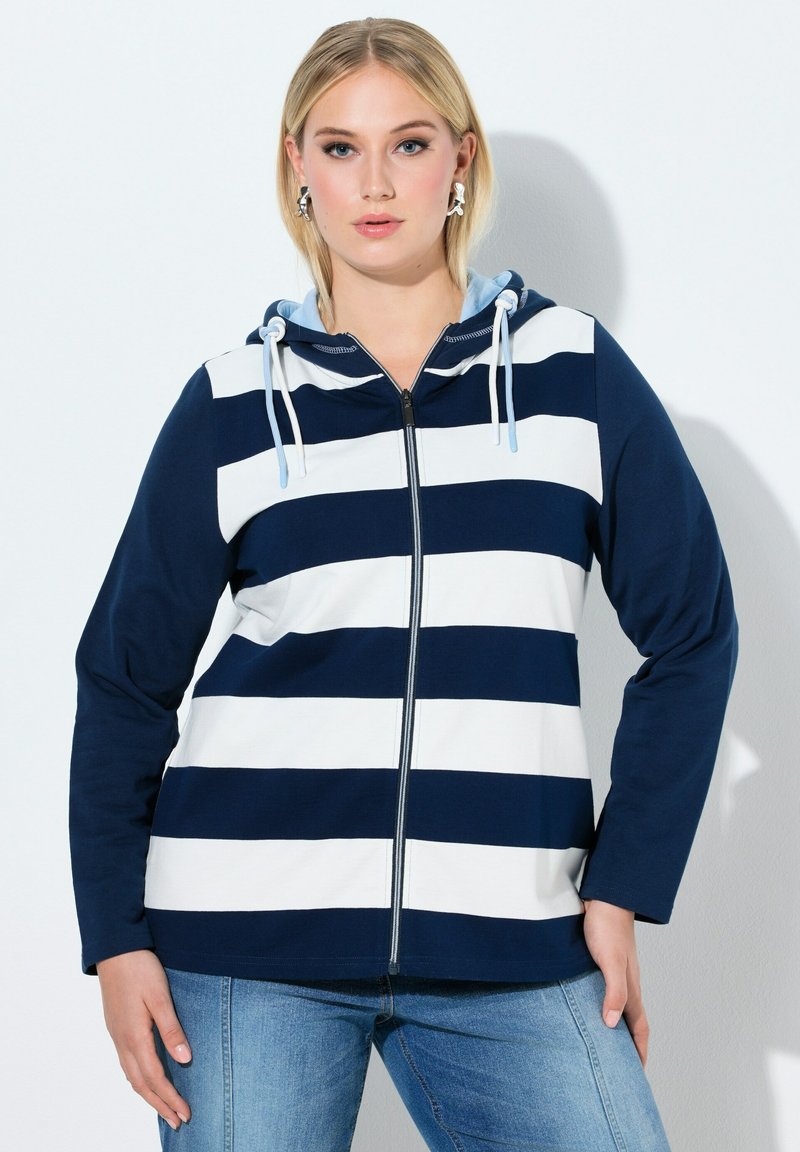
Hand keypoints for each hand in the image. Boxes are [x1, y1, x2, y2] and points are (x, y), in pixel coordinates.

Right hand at [96, 949, 191, 1130]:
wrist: (115, 949)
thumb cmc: (140, 969)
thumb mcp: (160, 996)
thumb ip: (171, 1029)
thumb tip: (184, 1060)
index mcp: (134, 1036)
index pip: (155, 1077)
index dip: (170, 1098)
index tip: (185, 1114)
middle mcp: (123, 1041)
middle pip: (141, 1083)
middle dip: (160, 1105)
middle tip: (177, 1122)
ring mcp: (117, 1035)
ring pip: (132, 1075)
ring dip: (148, 1095)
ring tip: (164, 1108)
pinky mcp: (117, 1028)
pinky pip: (127, 1064)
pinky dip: (139, 1079)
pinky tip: (146, 1079)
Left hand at [582, 898, 648, 1066]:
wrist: (604, 896)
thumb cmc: (607, 926)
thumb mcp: (610, 961)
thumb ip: (614, 992)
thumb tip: (612, 1025)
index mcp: (631, 987)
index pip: (639, 1027)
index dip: (639, 1051)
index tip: (636, 1074)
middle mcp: (625, 983)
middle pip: (630, 1020)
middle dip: (627, 1045)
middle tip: (619, 1067)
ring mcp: (614, 972)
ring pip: (616, 1006)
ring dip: (613, 1026)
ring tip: (601, 1043)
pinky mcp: (600, 962)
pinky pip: (603, 991)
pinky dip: (599, 1005)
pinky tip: (585, 1007)